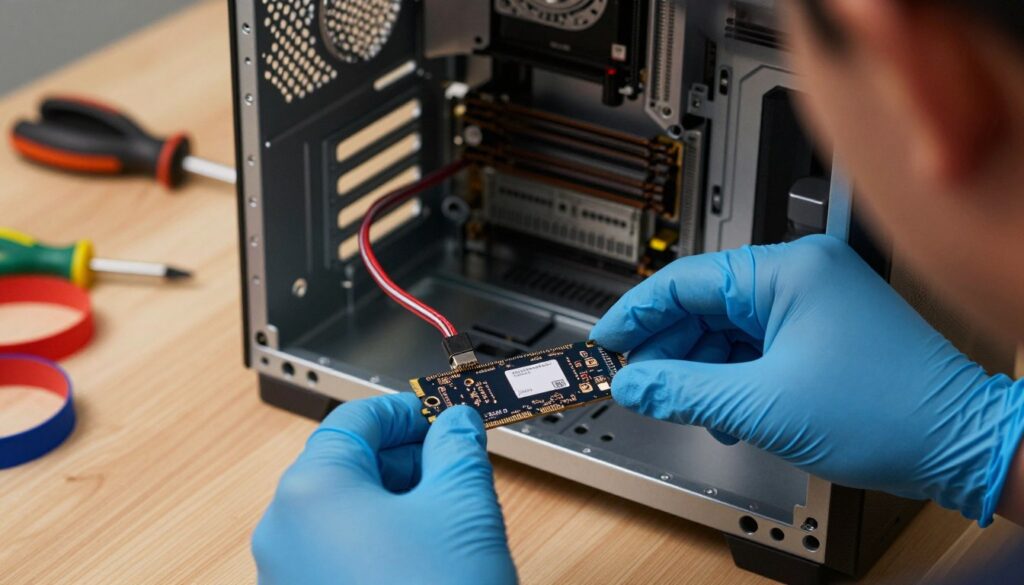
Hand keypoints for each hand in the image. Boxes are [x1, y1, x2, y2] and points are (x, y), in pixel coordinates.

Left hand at [252, 393, 516, 583]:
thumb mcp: (461, 508)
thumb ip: (457, 450)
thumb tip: (455, 424)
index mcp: (311, 491)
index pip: (356, 420)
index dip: (407, 410)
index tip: (442, 414)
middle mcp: (284, 532)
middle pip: (346, 466)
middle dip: (406, 459)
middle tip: (455, 462)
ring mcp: (288, 578)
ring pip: (344, 514)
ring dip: (396, 501)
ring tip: (449, 514)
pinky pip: (338, 556)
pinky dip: (380, 543)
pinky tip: (426, 557)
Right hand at [591, 235, 1023, 524]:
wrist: (961, 444)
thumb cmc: (889, 411)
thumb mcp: (762, 405)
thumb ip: (684, 390)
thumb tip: (635, 384)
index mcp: (787, 270)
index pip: (686, 280)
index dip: (637, 314)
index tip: (608, 341)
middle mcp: (801, 274)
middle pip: (705, 303)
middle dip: (670, 348)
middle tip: (640, 383)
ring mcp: (814, 300)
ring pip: (729, 326)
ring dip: (702, 367)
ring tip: (686, 404)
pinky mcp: (822, 328)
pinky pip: (757, 342)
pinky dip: (733, 373)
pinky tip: (723, 406)